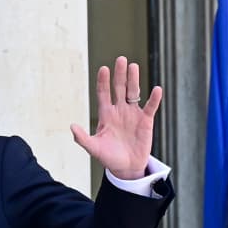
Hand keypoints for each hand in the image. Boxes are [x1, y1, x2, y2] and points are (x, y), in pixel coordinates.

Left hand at [71, 56, 162, 179]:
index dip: (103, 81)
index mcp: (106, 114)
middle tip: (121, 59)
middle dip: (119, 74)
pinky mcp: (145, 121)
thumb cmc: (108, 157)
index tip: (103, 69)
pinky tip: (156, 89)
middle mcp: (119, 110)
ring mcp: (133, 114)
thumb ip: (82, 138)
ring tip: (133, 66)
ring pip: (133, 92)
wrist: (126, 168)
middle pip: (119, 88)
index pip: (103, 93)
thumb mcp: (94, 148)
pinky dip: (153, 99)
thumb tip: (72, 126)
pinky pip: (150, 107)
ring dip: (133, 80)